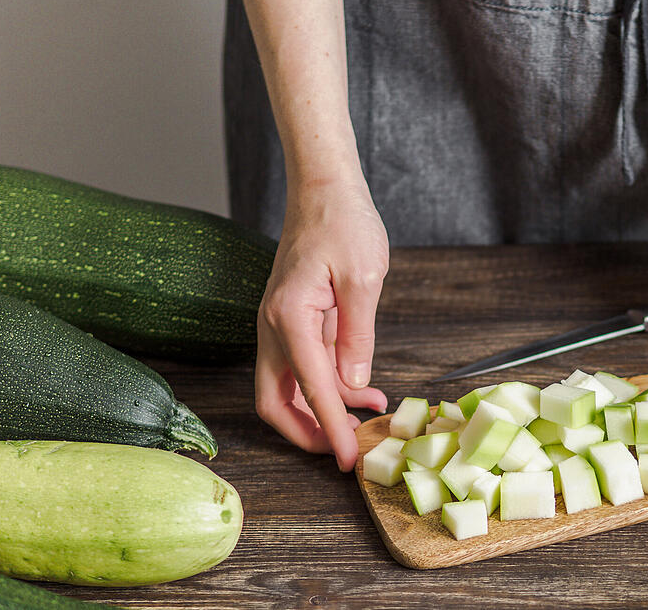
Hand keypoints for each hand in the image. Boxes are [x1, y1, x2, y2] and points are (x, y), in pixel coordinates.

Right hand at [255, 179, 389, 470]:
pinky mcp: (293, 322)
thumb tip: (354, 382)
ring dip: (324, 410)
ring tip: (372, 415)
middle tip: (346, 450)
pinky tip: (365, 389)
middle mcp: (274, 326)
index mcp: (289, 317)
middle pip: (276, 402)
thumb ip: (358, 334)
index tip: (347, 459)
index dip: (330, 429)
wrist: (324, 189)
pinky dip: (329, 387)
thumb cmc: (343, 223)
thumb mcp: (363, 277)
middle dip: (308, 434)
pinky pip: (304, 367)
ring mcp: (280, 326)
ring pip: (289, 388)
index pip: (310, 388)